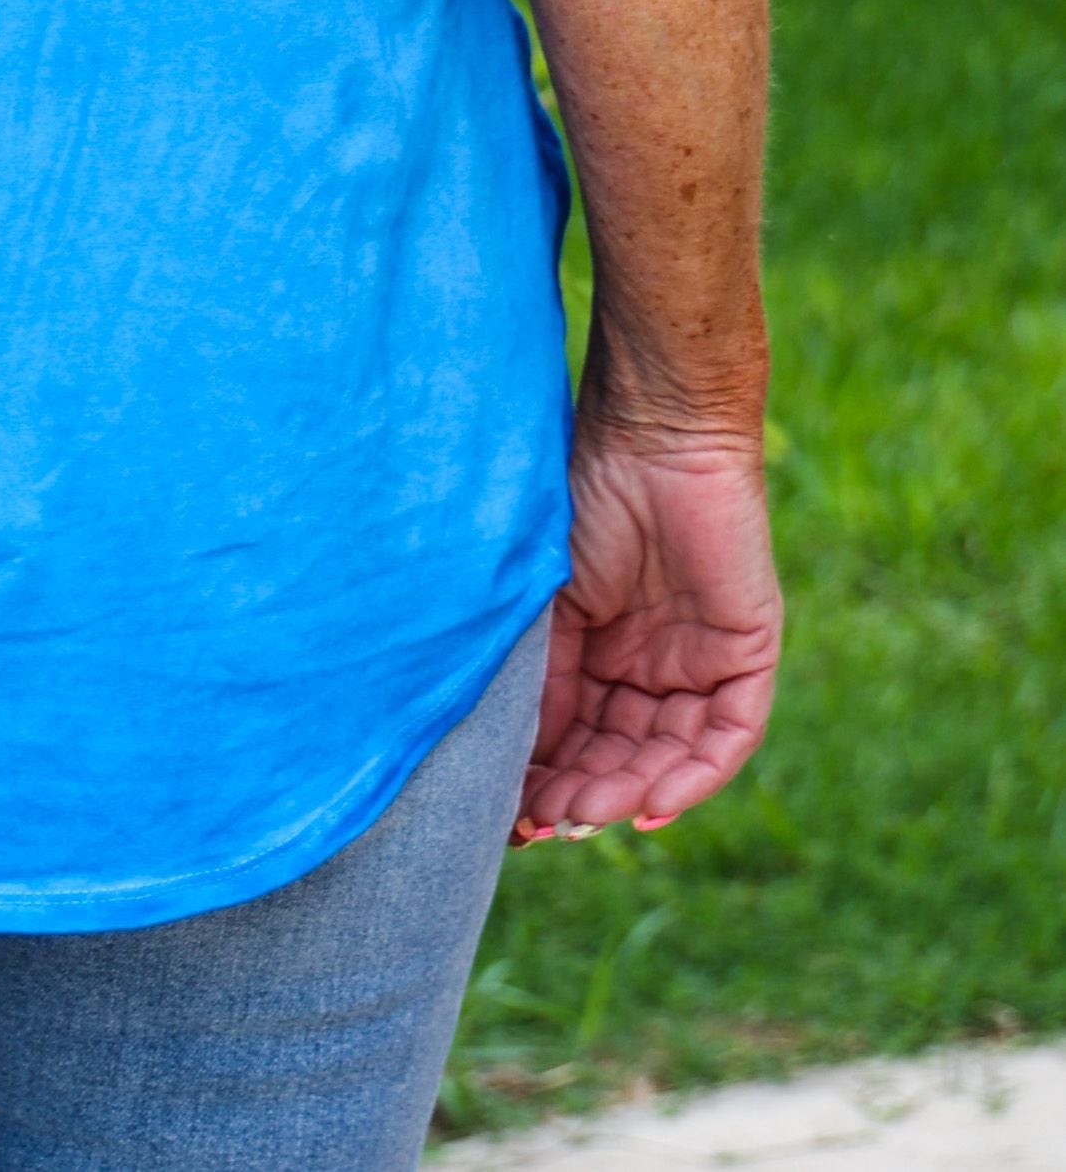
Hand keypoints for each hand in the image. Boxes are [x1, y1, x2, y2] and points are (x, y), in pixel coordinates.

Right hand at [516, 417, 780, 841]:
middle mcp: (653, 665)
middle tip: (547, 820)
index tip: (511, 818)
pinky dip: (694, 776)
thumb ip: (546, 682)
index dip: (548, 779)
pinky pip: (728, 735)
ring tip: (586, 812)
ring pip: (672, 755)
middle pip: (624, 754)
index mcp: (604, 651)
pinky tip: (653, 802)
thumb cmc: (587, 502)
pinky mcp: (748, 653)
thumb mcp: (551, 605)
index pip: (580, 737)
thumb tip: (517, 768)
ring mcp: (702, 662)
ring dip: (631, 791)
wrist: (654, 439)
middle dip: (585, 792)